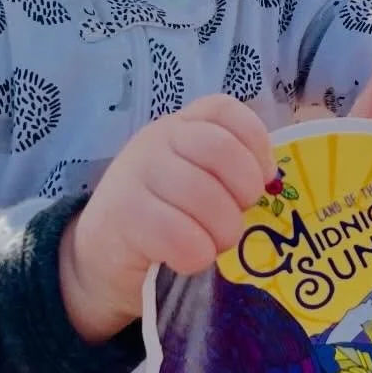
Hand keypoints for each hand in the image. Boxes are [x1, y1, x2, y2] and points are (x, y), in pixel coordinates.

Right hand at [60, 93, 274, 341]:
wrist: (100, 261)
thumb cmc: (163, 222)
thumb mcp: (195, 185)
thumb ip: (228, 173)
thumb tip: (271, 181)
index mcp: (181, 127)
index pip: (225, 110)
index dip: (255, 144)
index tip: (261, 180)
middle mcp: (157, 140)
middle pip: (222, 151)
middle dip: (243, 193)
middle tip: (234, 220)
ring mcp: (136, 173)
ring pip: (204, 196)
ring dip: (221, 233)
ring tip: (210, 245)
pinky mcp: (122, 215)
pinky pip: (179, 235)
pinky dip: (194, 255)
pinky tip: (184, 260)